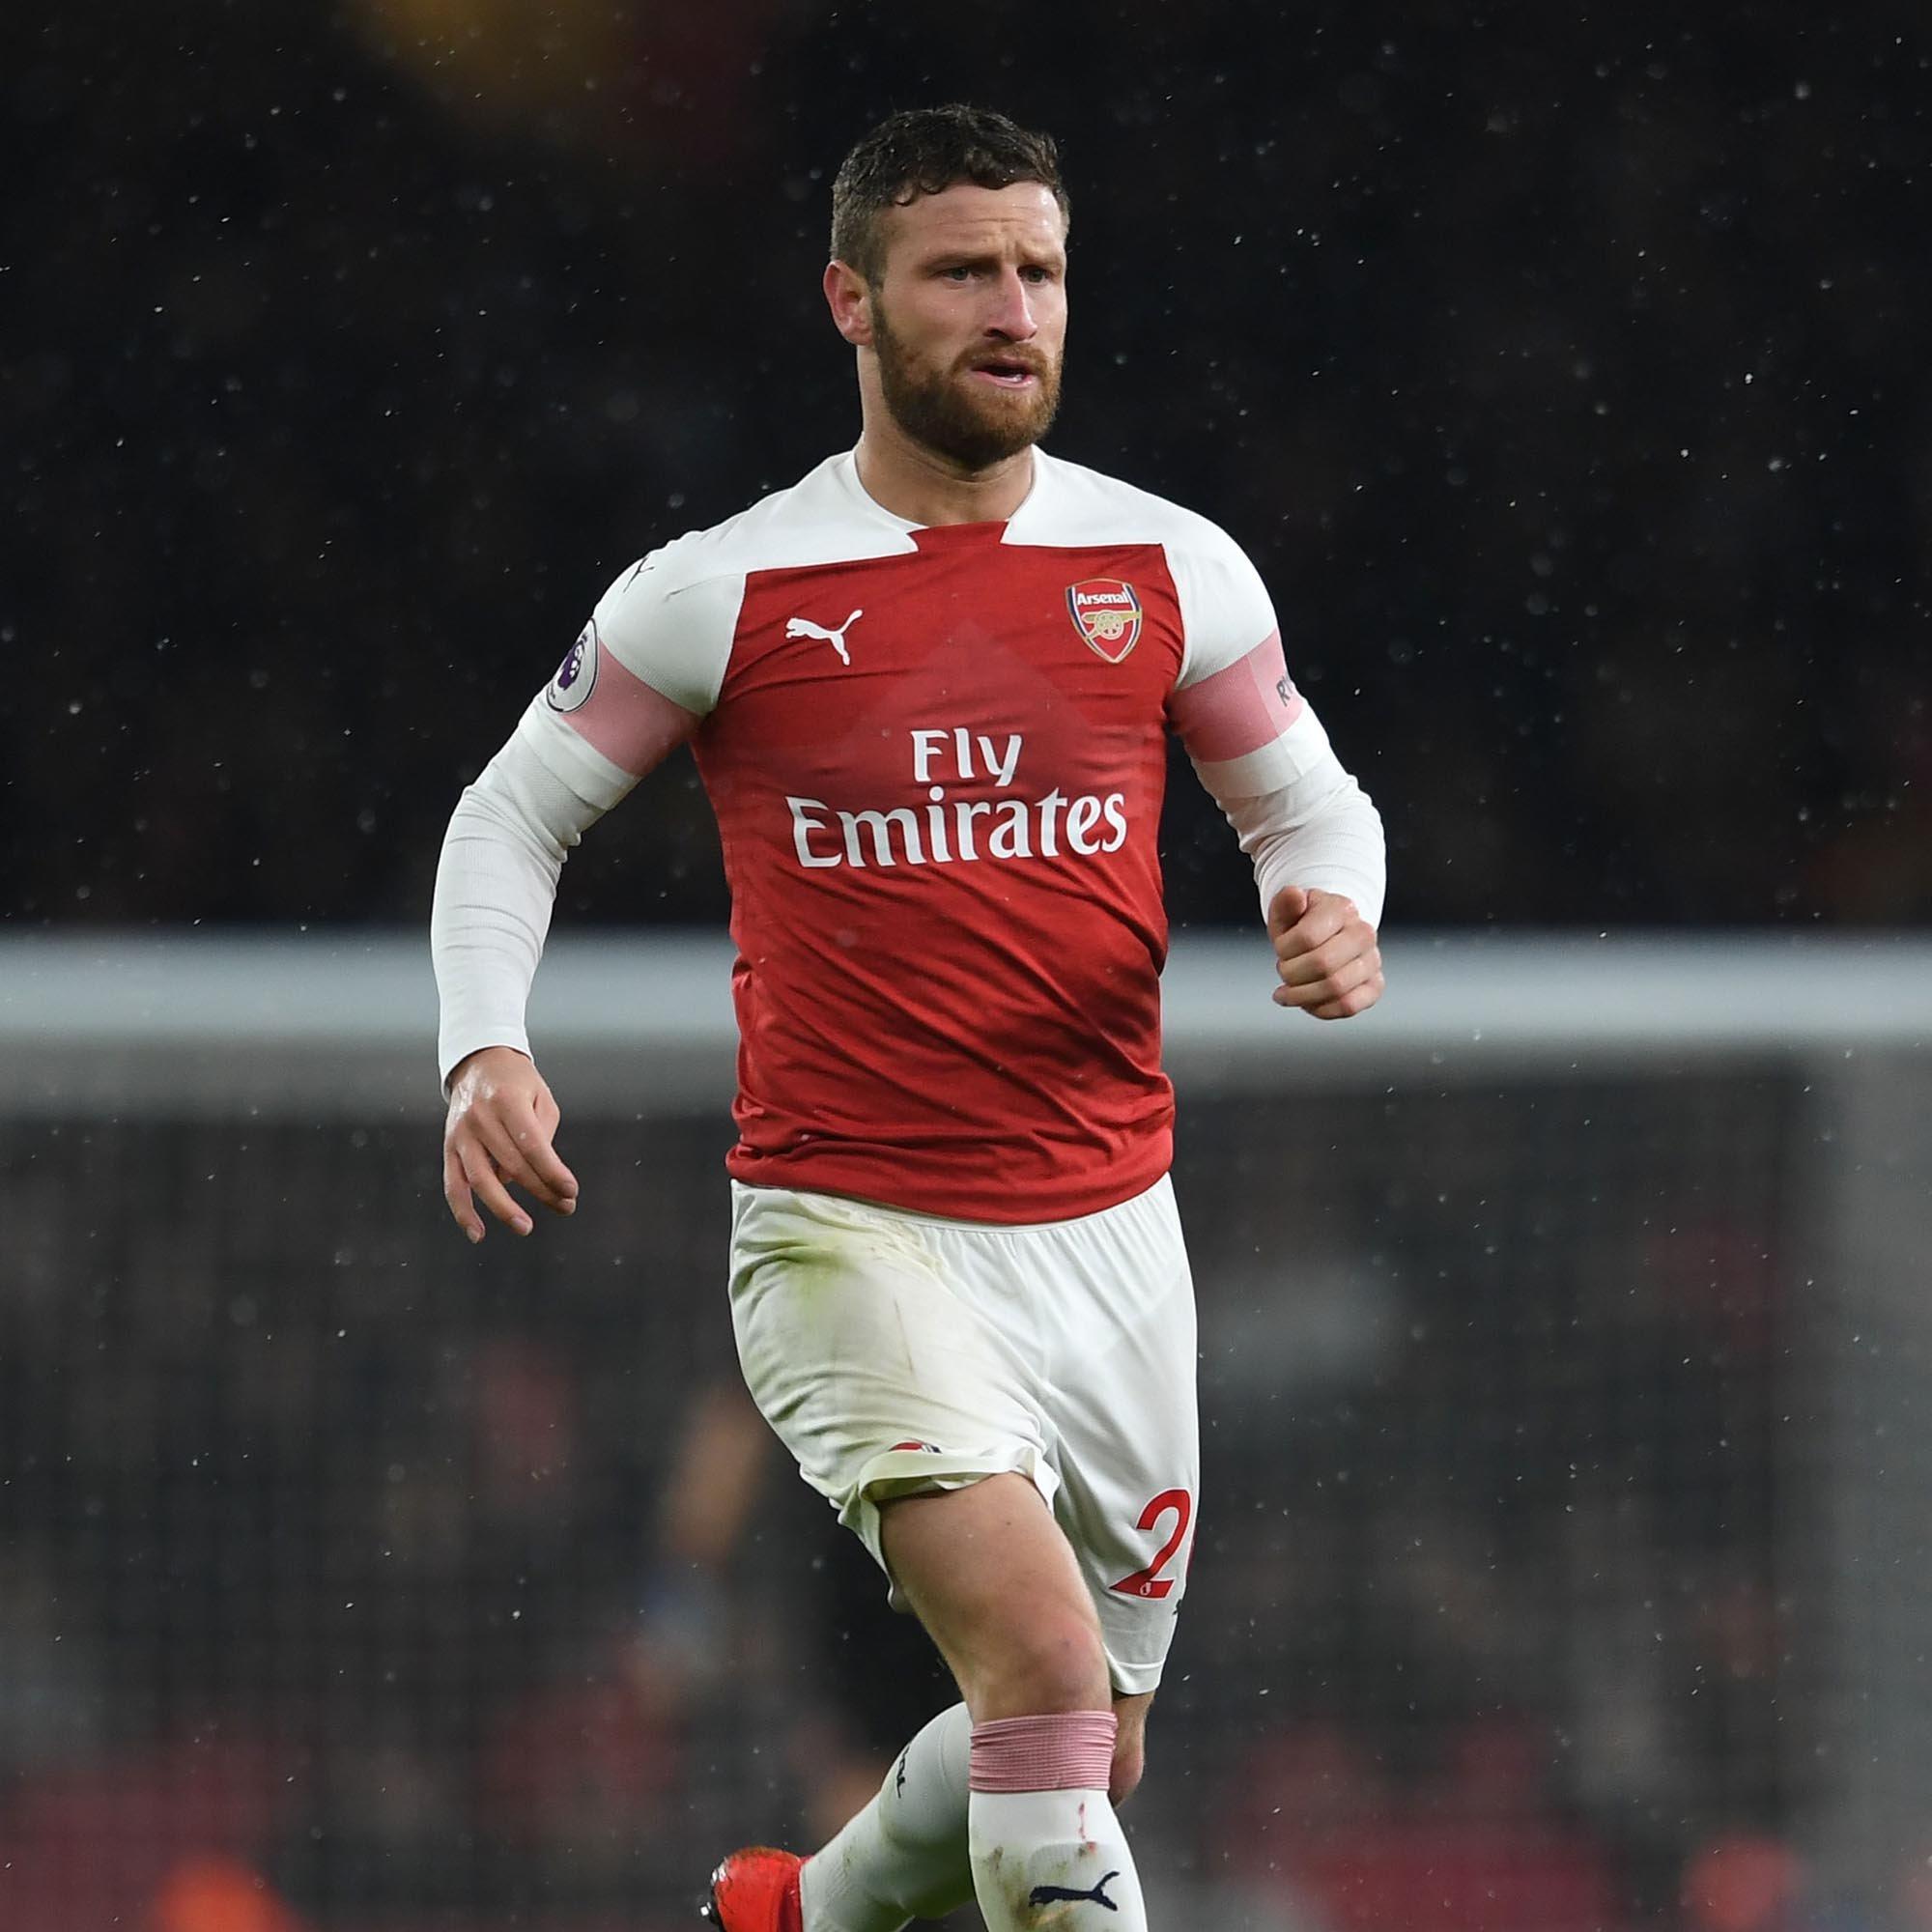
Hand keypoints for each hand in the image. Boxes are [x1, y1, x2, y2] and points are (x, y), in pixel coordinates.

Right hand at [442, 1046, 579, 1241]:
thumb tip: (538, 1179)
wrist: (479, 1063)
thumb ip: (543, 1135)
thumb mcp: (542, 1097)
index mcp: (507, 1102)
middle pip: (512, 1165)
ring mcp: (460, 1135)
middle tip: (566, 1207)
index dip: (552, 1171)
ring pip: (480, 1180)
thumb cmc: (519, 1084)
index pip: (532, 1145)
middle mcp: (480, 1118)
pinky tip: (478, 1233)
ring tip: (526, 1227)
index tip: (571, 1190)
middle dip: (542, 1190)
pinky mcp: (449, 1148)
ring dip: (503, 1208)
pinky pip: (453, 1185)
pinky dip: (463, 1212)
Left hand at [1267, 885, 1383, 1019]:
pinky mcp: (1375, 986)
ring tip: (1290, 990)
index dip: (1284, 950)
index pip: (1307, 937)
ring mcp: (1373, 961)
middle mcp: (1364, 933)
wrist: (1330, 936)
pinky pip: (1349, 1006)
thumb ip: (1285, 903)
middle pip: (1322, 964)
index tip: (1280, 949)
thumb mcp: (1288, 911)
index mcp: (1342, 908)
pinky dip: (1321, 1009)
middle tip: (1284, 971)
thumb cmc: (1304, 925)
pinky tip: (1307, 1003)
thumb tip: (1293, 894)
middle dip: (1292, 974)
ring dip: (1302, 995)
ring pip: (1335, 988)